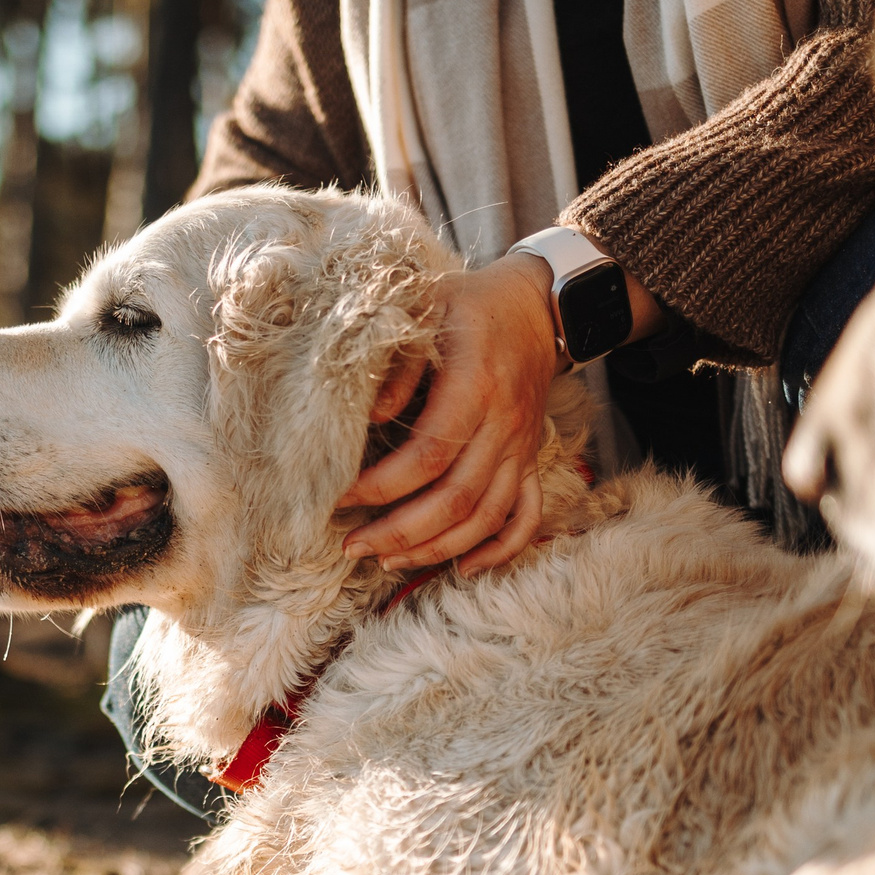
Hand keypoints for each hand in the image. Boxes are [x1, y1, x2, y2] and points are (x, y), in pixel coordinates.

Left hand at [340, 253, 565, 574]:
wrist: (534, 305)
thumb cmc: (467, 306)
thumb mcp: (425, 309)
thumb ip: (397, 363)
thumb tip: (371, 417)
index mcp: (476, 386)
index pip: (428, 456)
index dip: (382, 487)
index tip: (340, 497)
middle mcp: (504, 424)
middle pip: (456, 499)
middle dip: (400, 532)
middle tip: (353, 547)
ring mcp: (521, 446)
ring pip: (486, 516)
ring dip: (437, 548)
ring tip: (388, 562)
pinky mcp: (530, 458)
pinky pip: (526, 515)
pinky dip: (500, 549)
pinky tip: (464, 569)